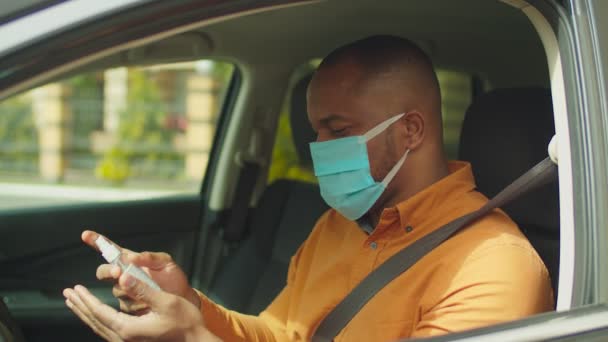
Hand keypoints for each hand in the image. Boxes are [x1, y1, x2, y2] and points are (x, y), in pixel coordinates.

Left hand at [63, 272, 220, 341]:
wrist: (194, 341)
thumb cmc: (184, 321)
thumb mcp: (165, 301)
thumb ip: (142, 290)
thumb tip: (122, 278)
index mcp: (128, 328)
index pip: (99, 312)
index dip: (85, 300)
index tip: (74, 288)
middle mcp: (124, 338)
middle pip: (94, 321)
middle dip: (80, 306)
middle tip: (67, 294)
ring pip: (99, 327)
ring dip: (86, 313)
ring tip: (76, 303)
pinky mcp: (133, 341)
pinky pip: (107, 330)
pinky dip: (97, 320)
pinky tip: (97, 316)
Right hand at [82, 230, 199, 313]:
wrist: (181, 299)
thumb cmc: (173, 278)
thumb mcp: (166, 263)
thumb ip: (150, 257)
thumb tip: (132, 257)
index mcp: (131, 261)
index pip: (111, 250)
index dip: (98, 242)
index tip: (86, 235)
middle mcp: (124, 275)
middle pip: (104, 271)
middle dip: (109, 271)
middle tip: (119, 271)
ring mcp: (125, 291)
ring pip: (116, 289)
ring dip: (128, 288)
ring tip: (148, 289)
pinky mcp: (128, 306)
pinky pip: (125, 305)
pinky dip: (137, 302)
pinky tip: (149, 302)